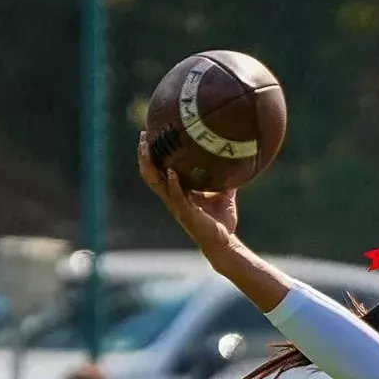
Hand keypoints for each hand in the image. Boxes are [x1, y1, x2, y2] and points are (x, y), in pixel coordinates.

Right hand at [138, 131, 240, 253]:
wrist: (224, 243)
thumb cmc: (220, 222)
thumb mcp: (224, 195)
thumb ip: (225, 180)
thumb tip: (236, 163)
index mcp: (178, 193)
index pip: (160, 170)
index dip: (152, 155)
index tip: (149, 136)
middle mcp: (173, 198)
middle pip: (151, 174)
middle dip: (144, 155)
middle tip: (142, 136)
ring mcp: (177, 206)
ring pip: (157, 183)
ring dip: (151, 165)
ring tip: (147, 149)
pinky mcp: (186, 213)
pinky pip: (177, 196)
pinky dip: (174, 183)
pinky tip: (172, 172)